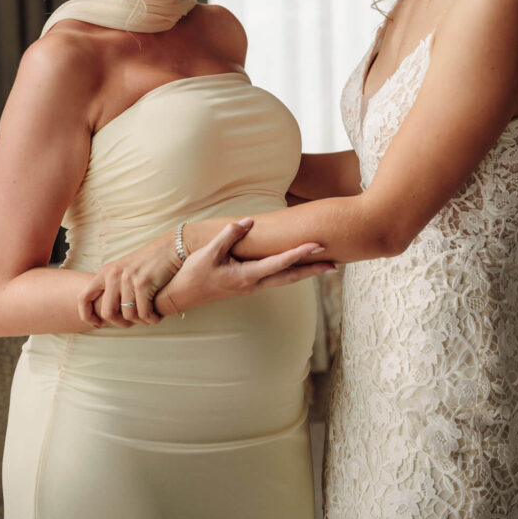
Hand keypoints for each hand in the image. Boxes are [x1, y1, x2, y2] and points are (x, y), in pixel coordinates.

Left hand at [77, 231, 179, 327]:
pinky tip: (156, 316)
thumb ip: (116, 285)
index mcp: (106, 272)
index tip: (98, 324)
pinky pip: (143, 313)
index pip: (83, 297)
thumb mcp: (126, 269)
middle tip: (131, 323)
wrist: (172, 246)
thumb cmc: (152, 260)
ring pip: (127, 315)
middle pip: (107, 313)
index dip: (87, 315)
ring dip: (140, 321)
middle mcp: (113, 275)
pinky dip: (151, 319)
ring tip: (149, 317)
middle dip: (120, 324)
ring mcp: (127, 278)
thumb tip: (109, 313)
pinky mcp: (143, 283)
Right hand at [155, 219, 335, 315]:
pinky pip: (276, 278)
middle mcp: (253, 284)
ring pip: (285, 279)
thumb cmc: (194, 274)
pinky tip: (298, 267)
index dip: (299, 254)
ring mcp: (252, 286)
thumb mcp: (209, 253)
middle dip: (312, 270)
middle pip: (290, 277)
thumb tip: (249, 222)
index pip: (279, 264)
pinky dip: (291, 272)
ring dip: (305, 272)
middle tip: (335, 263)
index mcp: (246, 276)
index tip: (317, 245)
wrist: (181, 296)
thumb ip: (229, 236)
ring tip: (324, 265)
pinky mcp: (248, 285)